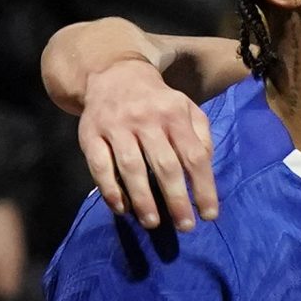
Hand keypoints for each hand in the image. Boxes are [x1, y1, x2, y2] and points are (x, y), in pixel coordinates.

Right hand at [78, 57, 217, 231]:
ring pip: (131, 167)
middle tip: (185, 226)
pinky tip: (122, 208)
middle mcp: (146, 119)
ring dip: (143, 199)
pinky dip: (110, 189)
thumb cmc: (157, 102)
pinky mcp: (91, 134)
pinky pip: (100, 166)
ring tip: (153, 223)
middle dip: (176, 200)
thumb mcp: (186, 109)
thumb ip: (201, 137)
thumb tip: (206, 170)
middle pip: (165, 165)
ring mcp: (116, 126)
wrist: (112, 74)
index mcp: (175, 114)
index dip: (203, 188)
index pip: (194, 156)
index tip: (209, 215)